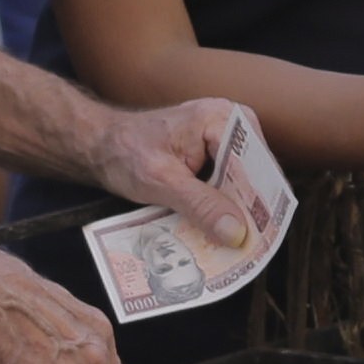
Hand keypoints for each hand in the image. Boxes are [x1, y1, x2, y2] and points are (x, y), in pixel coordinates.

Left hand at [101, 97, 264, 241]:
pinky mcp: (214, 152)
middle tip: (252, 245)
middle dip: (252, 207)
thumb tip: (237, 232)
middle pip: (255, 171)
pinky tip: (222, 228)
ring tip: (240, 241)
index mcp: (219, 119)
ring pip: (244, 179)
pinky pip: (230, 180)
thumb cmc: (124, 153)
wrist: (99, 146)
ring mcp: (223, 136)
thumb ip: (201, 205)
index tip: (263, 234)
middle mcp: (228, 122)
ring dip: (239, 209)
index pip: (254, 164)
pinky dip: (225, 204)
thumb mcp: (161, 182)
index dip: (260, 200)